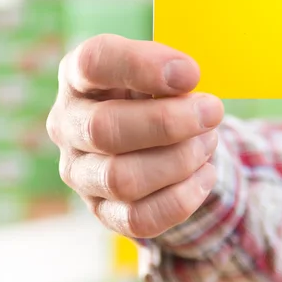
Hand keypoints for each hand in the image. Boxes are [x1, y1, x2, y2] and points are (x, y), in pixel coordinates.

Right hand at [46, 34, 223, 238]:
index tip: (191, 74)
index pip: (94, 62)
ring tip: (207, 142)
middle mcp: (69, 124)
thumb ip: (170, 70)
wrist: (155, 132)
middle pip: (104, 129)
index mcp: (80, 76)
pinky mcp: (103, 211)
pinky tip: (205, 174)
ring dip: (179, 160)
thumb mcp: (160, 69)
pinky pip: (139, 219)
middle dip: (169, 122)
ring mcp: (81, 172)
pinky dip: (182, 199)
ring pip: (121, 179)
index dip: (144, 66)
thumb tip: (185, 80)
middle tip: (212, 112)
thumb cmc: (157, 92)